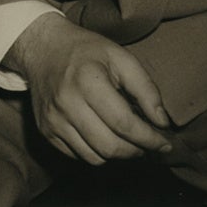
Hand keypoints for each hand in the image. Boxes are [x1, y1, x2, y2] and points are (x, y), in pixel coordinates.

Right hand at [5, 13, 172, 163]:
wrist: (42, 48)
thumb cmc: (86, 51)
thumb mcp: (121, 58)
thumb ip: (146, 89)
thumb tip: (162, 123)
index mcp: (87, 81)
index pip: (124, 124)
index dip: (149, 139)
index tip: (164, 143)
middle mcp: (66, 103)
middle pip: (109, 147)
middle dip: (136, 151)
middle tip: (147, 145)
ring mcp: (53, 120)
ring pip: (94, 158)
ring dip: (117, 155)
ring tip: (126, 141)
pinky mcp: (45, 131)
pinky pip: (78, 156)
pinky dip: (96, 152)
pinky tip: (103, 136)